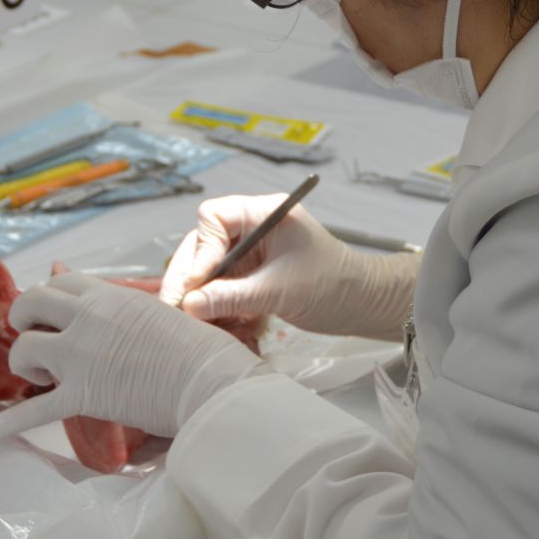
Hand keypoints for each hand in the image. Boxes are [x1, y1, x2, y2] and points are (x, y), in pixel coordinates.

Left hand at [0, 273, 266, 439]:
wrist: (210, 381)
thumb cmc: (198, 348)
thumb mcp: (154, 311)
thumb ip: (120, 306)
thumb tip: (101, 300)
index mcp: (108, 295)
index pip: (60, 282)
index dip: (50, 300)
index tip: (55, 316)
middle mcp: (86, 318)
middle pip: (29, 305)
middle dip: (24, 321)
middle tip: (37, 341)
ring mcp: (80, 357)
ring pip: (23, 351)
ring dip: (23, 364)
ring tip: (38, 378)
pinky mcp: (83, 395)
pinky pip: (35, 410)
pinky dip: (10, 423)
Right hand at [160, 195, 419, 338]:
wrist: (363, 305)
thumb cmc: (331, 285)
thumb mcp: (278, 291)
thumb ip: (232, 296)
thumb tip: (189, 305)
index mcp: (263, 214)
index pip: (213, 218)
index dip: (200, 250)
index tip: (198, 282)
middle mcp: (252, 228)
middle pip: (203, 244)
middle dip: (190, 277)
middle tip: (175, 308)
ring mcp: (250, 253)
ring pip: (208, 269)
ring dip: (200, 295)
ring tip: (191, 321)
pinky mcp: (252, 276)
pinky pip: (221, 287)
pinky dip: (215, 305)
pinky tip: (214, 324)